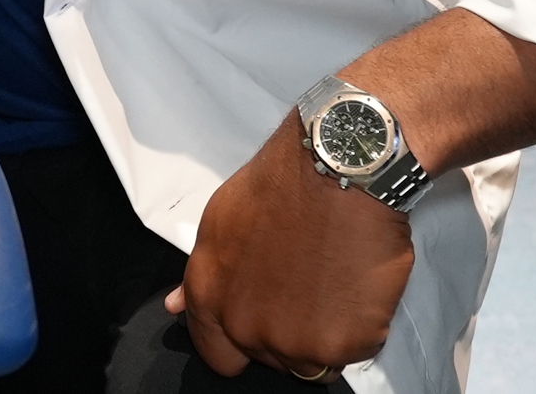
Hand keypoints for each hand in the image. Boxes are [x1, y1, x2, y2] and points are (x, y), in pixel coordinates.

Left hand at [165, 112, 412, 380]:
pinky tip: (356, 284)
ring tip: (331, 283)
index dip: (239, 340)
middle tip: (304, 285)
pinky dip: (360, 326)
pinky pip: (355, 350)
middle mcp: (248, 330)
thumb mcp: (218, 225)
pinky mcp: (346, 345)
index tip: (261, 318)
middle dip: (285, 330)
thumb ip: (200, 276)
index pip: (219, 355)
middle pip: (270, 358)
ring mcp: (298, 343)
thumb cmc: (276, 189)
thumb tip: (175, 307)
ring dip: (324, 334)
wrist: (335, 173)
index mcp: (210, 300)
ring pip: (314, 362)